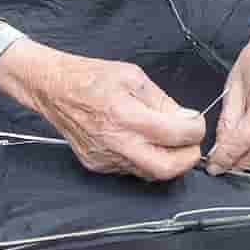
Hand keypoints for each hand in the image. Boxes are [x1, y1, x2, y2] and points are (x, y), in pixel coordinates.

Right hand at [0, 39, 204, 180]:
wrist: (53, 88)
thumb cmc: (91, 77)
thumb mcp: (133, 76)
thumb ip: (162, 100)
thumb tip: (185, 118)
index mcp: (125, 114)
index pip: (174, 134)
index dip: (194, 130)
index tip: (196, 123)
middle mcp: (115, 141)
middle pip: (165, 168)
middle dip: (187, 158)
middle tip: (191, 144)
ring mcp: (105, 157)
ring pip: (148, 173)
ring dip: (167, 161)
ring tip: (169, 142)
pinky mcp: (97, 165)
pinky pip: (130, 170)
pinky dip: (144, 160)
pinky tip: (143, 143)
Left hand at [205, 30, 249, 174]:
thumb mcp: (232, 86)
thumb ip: (227, 120)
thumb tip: (219, 149)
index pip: (248, 136)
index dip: (229, 154)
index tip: (214, 165)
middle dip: (237, 163)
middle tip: (219, 165)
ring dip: (247, 159)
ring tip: (229, 155)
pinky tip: (246, 144)